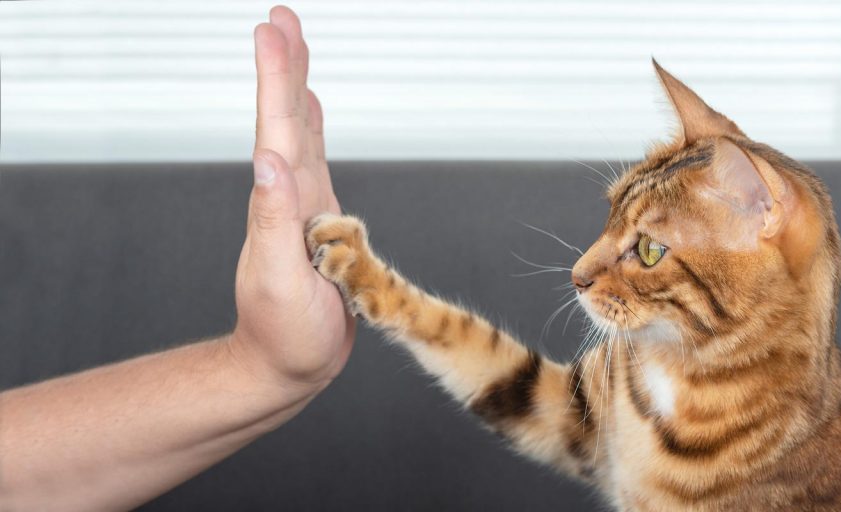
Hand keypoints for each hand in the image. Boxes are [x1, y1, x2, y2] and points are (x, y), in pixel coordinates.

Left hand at [229, 6, 354, 392]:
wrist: (285, 366)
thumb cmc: (284, 337)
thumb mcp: (280, 282)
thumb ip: (274, 221)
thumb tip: (270, 160)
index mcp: (279, 204)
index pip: (275, 130)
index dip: (276, 78)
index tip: (273, 30)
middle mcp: (289, 197)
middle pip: (284, 120)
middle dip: (283, 66)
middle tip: (281, 18)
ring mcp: (303, 207)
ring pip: (298, 134)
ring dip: (293, 88)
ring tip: (293, 48)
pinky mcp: (319, 223)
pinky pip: (315, 162)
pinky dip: (310, 129)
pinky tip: (307, 112)